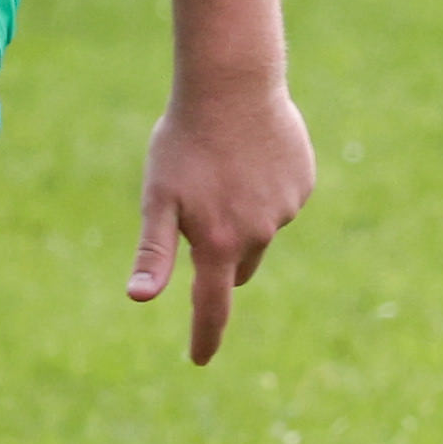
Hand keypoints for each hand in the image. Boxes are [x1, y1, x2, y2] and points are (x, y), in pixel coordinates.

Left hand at [129, 79, 314, 365]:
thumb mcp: (158, 197)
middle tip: (198, 211)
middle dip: (221, 256)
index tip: (199, 359)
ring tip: (223, 168)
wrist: (232, 84)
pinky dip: (264, 187)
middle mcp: (259, 234)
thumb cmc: (184, 141)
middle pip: (238, 268)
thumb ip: (153, 251)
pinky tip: (249, 153)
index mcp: (220, 243)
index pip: (213, 307)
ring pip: (260, 229)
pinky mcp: (303, 183)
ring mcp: (286, 209)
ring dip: (243, 215)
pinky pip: (280, 199)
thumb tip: (139, 299)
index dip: (205, 337)